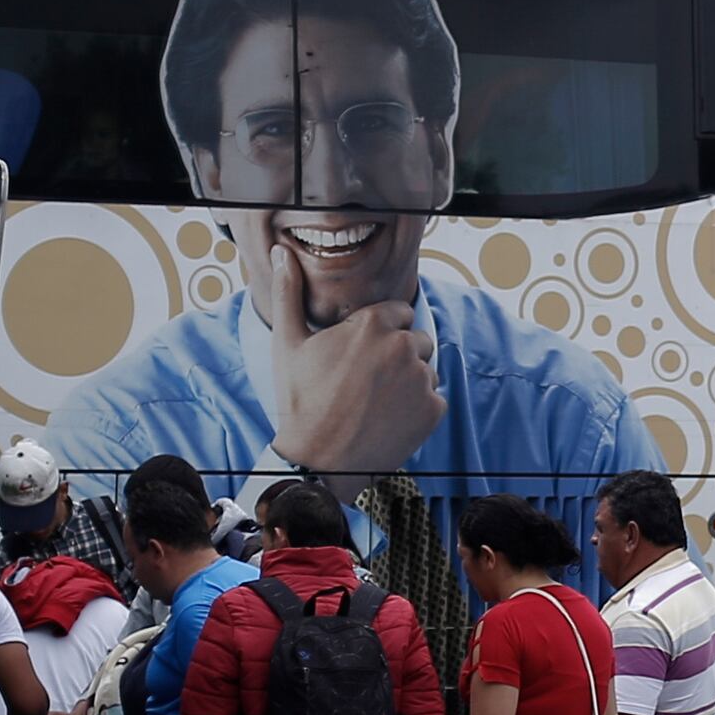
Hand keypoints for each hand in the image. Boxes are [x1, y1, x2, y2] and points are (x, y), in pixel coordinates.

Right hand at [253, 238, 444, 477]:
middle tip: (365, 381)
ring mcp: (422, 379)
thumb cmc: (300, 401)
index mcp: (373, 324)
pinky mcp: (433, 410)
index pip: (398, 312)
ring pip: (425, 369)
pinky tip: (388, 419)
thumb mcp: (288, 343)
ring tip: (375, 402)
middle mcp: (404, 346)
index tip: (360, 354)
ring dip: (408, 381)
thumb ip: (289, 292)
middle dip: (397, 354)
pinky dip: (417, 408)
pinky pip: (433, 398)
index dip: (380, 332)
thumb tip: (281, 252)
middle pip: (415, 339)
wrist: (319, 462)